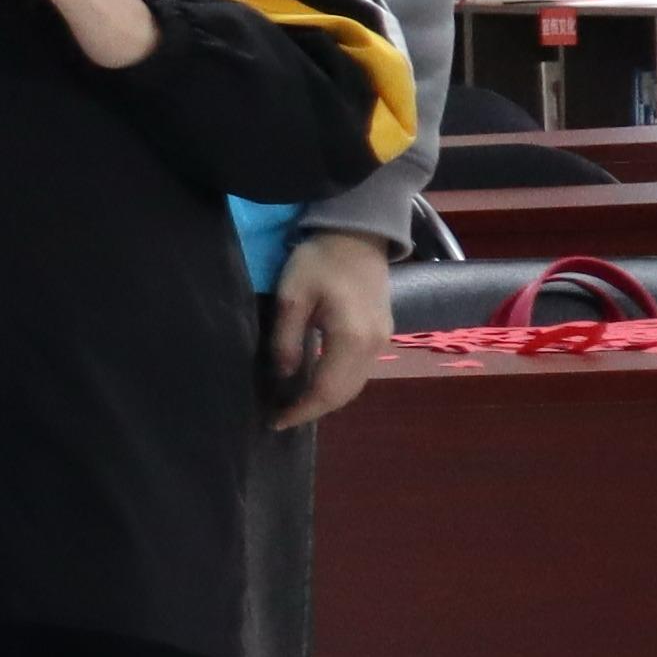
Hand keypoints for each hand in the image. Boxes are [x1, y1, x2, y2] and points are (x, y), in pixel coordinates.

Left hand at [268, 226, 395, 432]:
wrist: (357, 235)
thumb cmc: (319, 261)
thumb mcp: (291, 297)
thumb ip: (286, 339)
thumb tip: (282, 376)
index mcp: (351, 338)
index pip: (326, 389)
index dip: (300, 410)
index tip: (274, 421)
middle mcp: (373, 345)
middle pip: (344, 394)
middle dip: (312, 410)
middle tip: (281, 417)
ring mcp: (382, 340)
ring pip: (355, 385)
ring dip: (326, 400)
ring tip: (294, 405)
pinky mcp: (382, 333)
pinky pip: (360, 371)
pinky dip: (338, 384)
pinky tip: (315, 383)